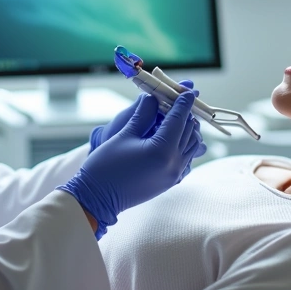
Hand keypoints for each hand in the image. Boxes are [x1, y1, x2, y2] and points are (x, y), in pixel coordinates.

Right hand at [59, 89, 203, 237]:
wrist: (98, 198)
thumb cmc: (106, 165)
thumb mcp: (124, 134)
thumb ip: (143, 114)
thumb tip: (153, 98)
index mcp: (163, 150)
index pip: (179, 120)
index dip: (183, 103)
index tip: (188, 91)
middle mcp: (174, 164)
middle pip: (189, 131)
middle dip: (185, 114)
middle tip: (177, 101)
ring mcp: (175, 175)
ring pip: (192, 145)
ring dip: (186, 130)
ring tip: (174, 118)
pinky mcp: (171, 181)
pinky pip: (187, 159)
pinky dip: (184, 145)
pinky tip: (171, 138)